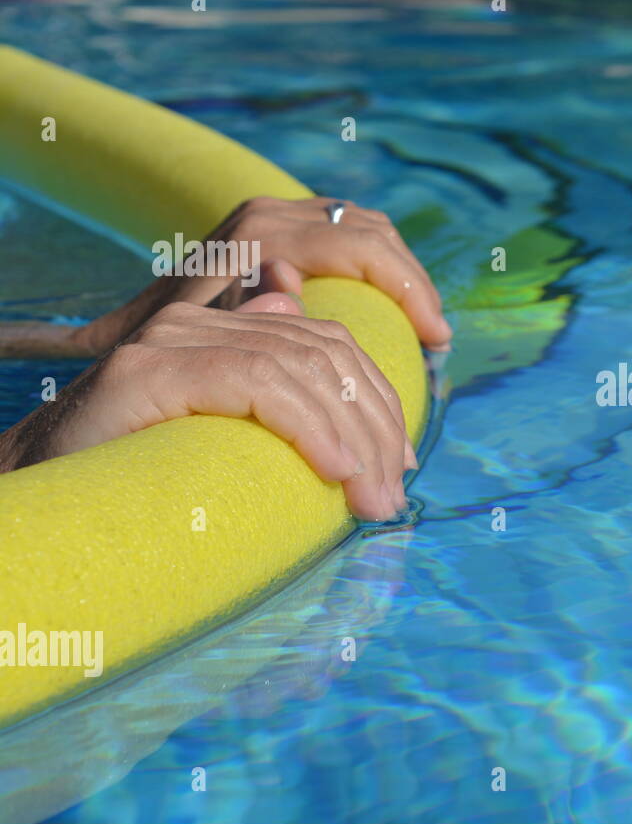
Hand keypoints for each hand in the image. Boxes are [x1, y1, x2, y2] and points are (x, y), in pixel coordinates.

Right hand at [0, 294, 414, 520]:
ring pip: (301, 367)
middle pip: (325, 352)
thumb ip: (272, 406)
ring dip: (354, 439)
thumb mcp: (226, 444)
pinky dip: (309, 427)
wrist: (39, 504)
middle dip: (376, 426)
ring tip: (375, 499)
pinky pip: (258, 384)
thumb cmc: (134, 484)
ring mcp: (172, 337)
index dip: (375, 402)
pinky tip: (337, 470)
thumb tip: (335, 390)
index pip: (326, 344)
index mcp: (222, 329)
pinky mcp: (150, 368)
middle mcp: (198, 319)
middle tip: (393, 495)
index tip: (400, 465)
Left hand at [75, 196, 452, 354]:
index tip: (435, 338)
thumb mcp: (195, 337)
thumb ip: (239, 313)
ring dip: (403, 274)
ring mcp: (278, 212)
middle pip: (374, 233)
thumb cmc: (164, 348)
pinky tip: (398, 306)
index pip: (362, 246)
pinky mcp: (283, 224)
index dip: (409, 290)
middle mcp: (273, 212)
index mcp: (261, 234)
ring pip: (369, 228)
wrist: (130, 329)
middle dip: (414, 285)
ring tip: (425, 325)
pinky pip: (352, 231)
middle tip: (438, 337)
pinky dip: (384, 265)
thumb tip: (288, 287)